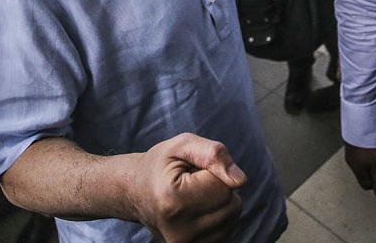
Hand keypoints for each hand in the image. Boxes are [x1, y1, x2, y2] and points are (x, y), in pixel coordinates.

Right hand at [129, 133, 244, 242]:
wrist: (134, 192)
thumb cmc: (160, 165)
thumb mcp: (181, 145)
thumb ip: (212, 154)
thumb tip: (240, 180)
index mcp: (173, 199)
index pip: (224, 187)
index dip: (214, 172)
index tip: (192, 171)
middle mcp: (179, 229)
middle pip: (232, 205)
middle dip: (219, 188)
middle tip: (193, 183)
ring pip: (232, 219)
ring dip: (219, 203)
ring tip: (194, 196)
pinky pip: (227, 230)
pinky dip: (217, 217)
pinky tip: (197, 210)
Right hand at [344, 143, 375, 200]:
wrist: (359, 126)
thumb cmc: (369, 147)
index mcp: (358, 171)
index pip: (365, 186)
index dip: (375, 184)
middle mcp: (351, 164)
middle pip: (362, 175)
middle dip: (371, 174)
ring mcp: (349, 155)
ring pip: (360, 165)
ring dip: (367, 164)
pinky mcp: (350, 146)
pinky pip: (358, 156)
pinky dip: (364, 155)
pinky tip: (370, 149)